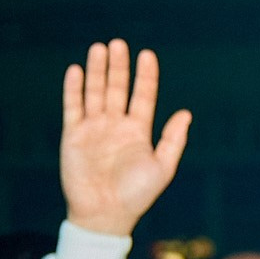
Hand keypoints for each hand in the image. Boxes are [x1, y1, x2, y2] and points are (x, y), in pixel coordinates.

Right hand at [61, 39, 191, 237]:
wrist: (105, 214)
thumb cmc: (137, 195)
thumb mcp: (162, 167)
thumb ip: (173, 140)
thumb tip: (186, 113)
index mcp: (139, 131)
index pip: (143, 96)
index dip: (145, 75)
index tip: (147, 54)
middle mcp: (116, 126)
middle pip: (118, 88)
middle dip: (118, 66)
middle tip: (118, 43)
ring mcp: (94, 128)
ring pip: (95, 92)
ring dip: (97, 70)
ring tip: (100, 48)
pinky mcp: (73, 135)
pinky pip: (73, 106)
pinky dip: (74, 88)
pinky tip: (76, 70)